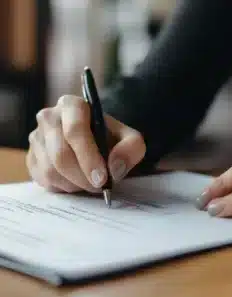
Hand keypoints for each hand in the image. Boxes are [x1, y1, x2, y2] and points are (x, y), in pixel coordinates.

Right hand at [26, 95, 145, 192]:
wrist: (94, 143)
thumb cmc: (110, 139)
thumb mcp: (129, 139)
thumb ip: (131, 148)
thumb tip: (114, 168)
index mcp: (72, 105)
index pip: (75, 130)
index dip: (89, 157)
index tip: (102, 179)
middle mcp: (48, 117)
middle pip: (60, 155)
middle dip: (83, 177)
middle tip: (99, 186)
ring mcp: (36, 138)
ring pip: (51, 170)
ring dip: (75, 184)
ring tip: (90, 182)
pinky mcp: (31, 157)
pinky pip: (43, 179)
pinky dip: (63, 187)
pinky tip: (76, 180)